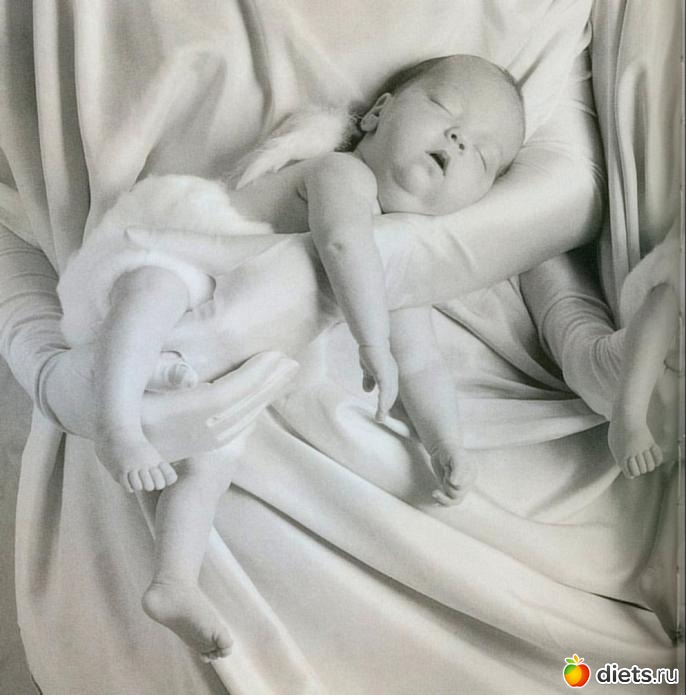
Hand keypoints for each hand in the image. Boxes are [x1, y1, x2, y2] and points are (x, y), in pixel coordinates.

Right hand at [39, 344, 297, 465]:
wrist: (73, 401)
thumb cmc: (94, 368)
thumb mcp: (117, 360)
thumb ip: (155, 369)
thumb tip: (190, 377)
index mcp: (153, 417)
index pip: (217, 399)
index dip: (250, 378)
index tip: (276, 354)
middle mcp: (167, 440)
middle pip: (231, 416)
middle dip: (264, 388)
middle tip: (291, 362)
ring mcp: (173, 449)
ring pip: (231, 429)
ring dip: (260, 401)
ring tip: (284, 374)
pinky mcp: (177, 450)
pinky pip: (223, 436)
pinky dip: (247, 414)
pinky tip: (261, 397)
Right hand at [358, 344, 398, 421]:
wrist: (371, 340)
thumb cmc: (370, 351)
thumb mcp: (368, 368)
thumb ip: (369, 379)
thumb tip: (367, 391)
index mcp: (390, 374)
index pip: (391, 391)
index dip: (388, 401)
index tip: (385, 411)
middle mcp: (393, 376)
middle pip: (392, 396)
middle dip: (388, 407)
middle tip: (382, 418)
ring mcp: (390, 377)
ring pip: (389, 397)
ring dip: (384, 409)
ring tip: (379, 419)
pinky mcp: (385, 378)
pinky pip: (385, 395)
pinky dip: (383, 405)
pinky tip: (380, 413)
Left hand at [427, 438, 475, 505]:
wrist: (441, 448)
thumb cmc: (449, 450)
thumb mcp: (455, 456)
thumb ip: (458, 469)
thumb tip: (456, 484)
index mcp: (472, 474)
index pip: (462, 487)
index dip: (451, 480)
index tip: (447, 467)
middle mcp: (467, 482)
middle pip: (457, 495)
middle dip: (446, 485)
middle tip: (444, 471)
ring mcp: (459, 486)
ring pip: (454, 501)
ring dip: (443, 497)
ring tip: (434, 492)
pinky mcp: (450, 488)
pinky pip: (449, 501)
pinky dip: (442, 502)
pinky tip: (435, 502)